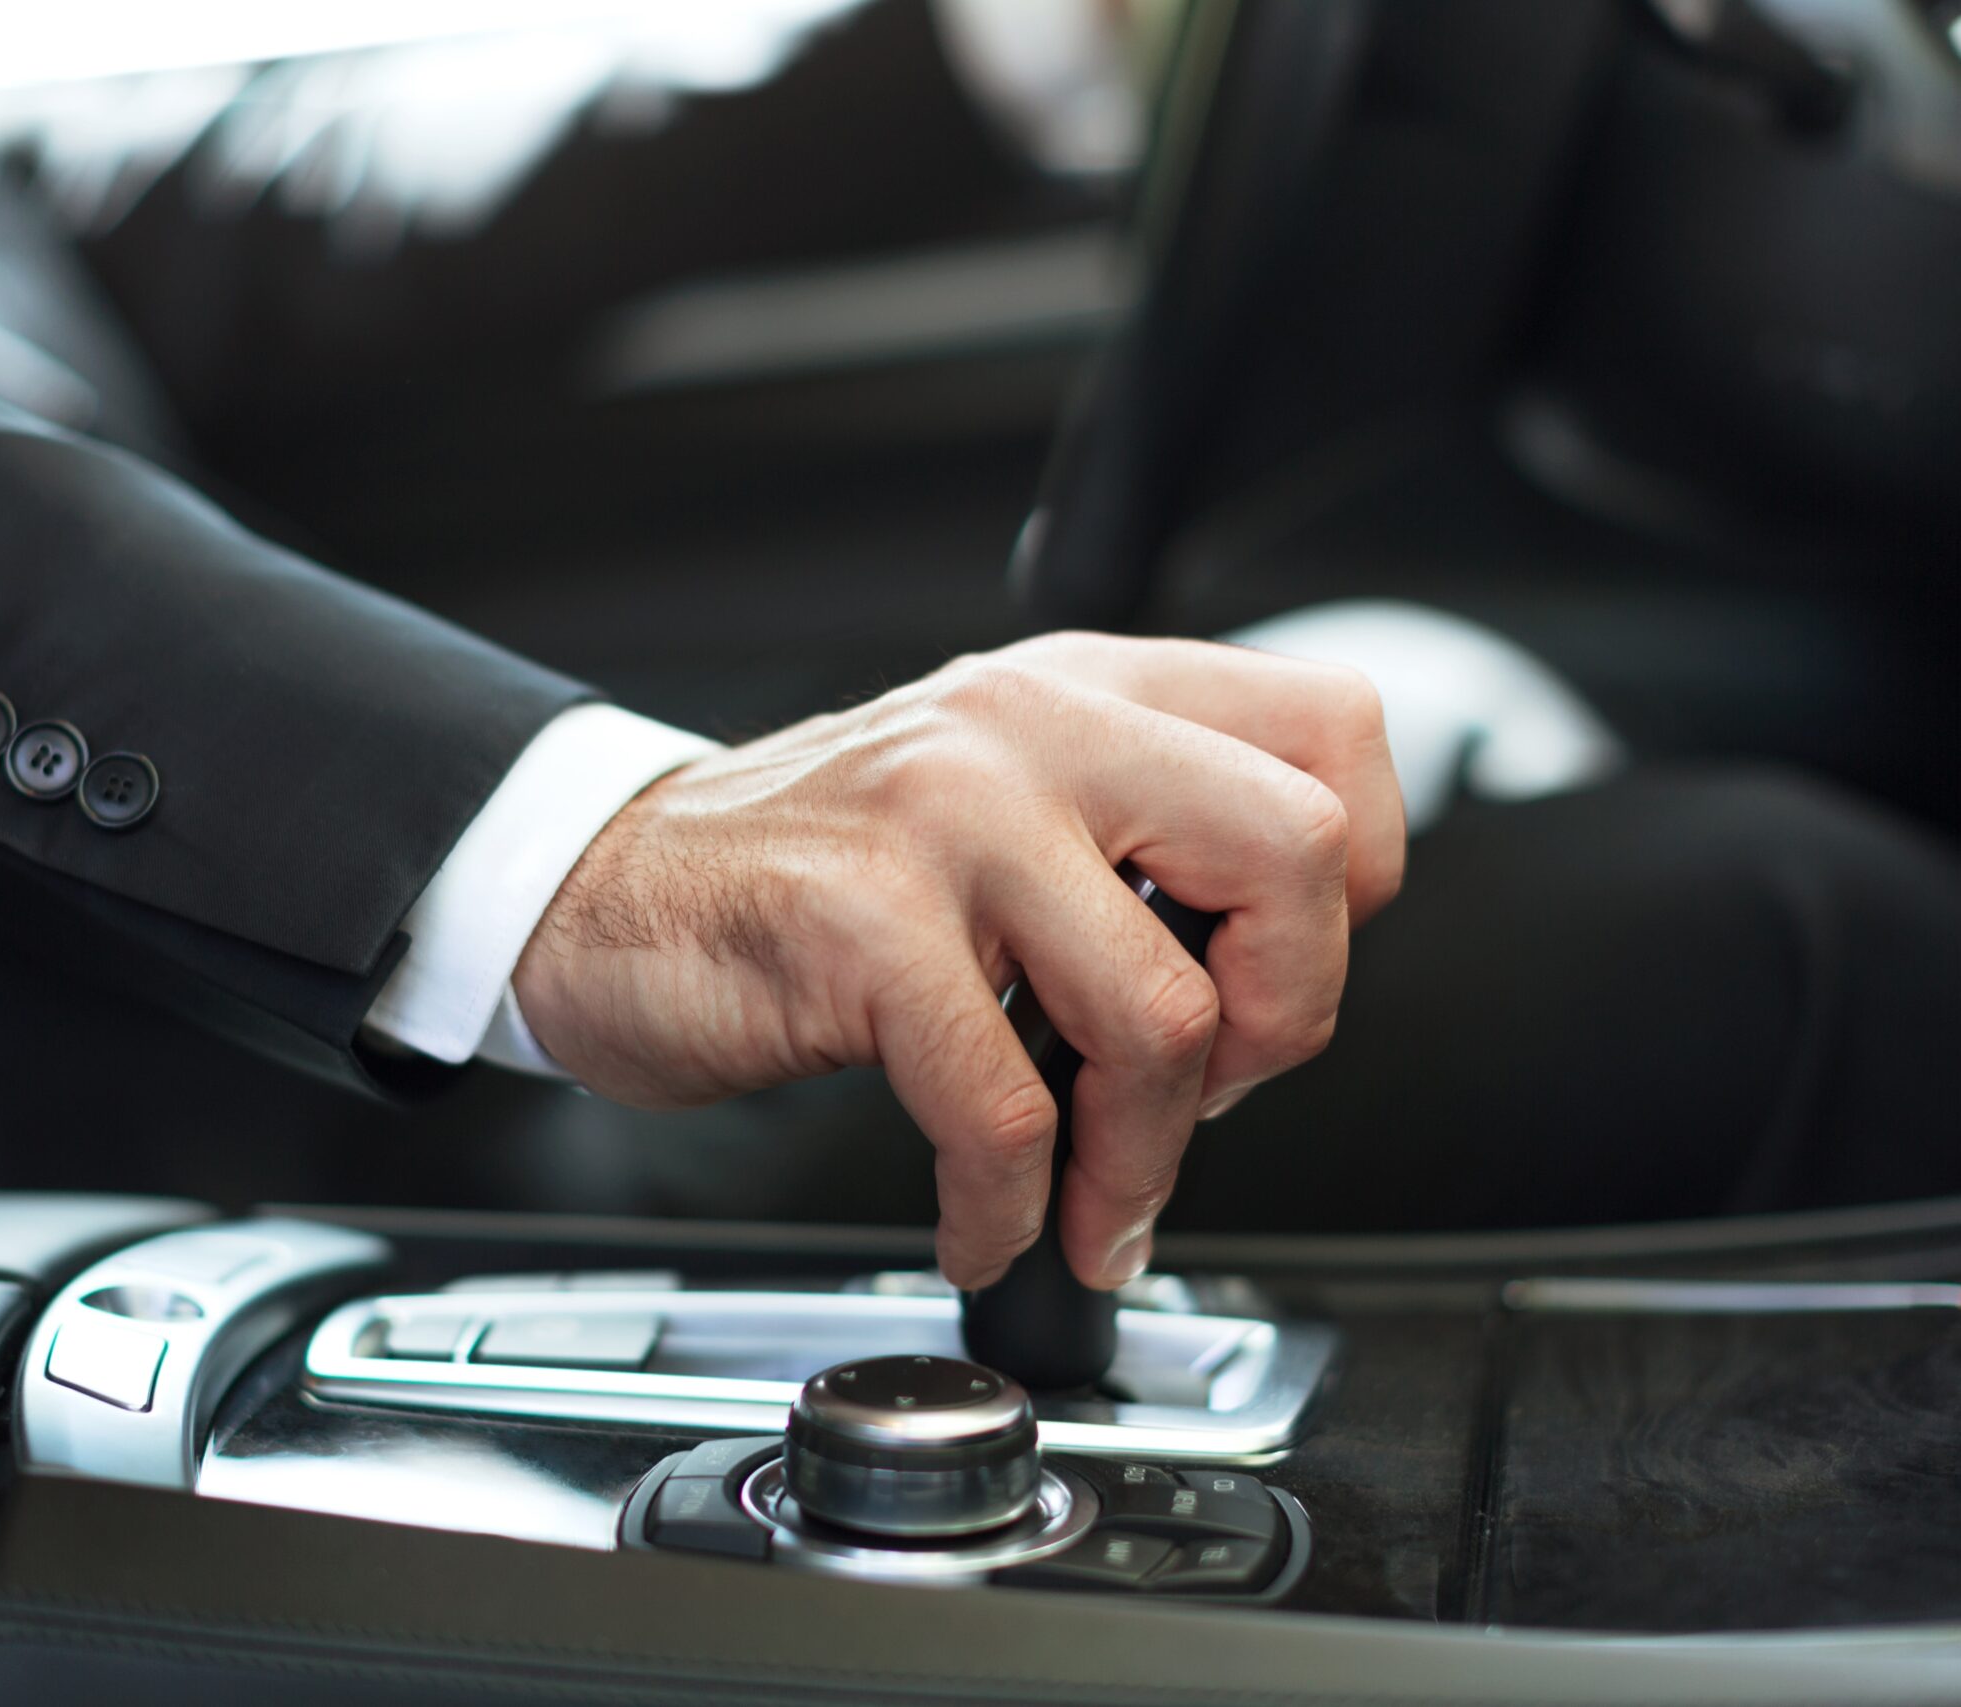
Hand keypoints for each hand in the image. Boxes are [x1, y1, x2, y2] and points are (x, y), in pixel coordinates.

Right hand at [510, 633, 1403, 1288]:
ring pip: (1162, 1010)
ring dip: (1141, 1159)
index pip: (1335, 736)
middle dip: (1289, 1018)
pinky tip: (983, 1219)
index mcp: (1092, 692)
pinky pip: (1007, 1109)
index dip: (1354, 884)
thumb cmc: (812, 872)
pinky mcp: (861, 922)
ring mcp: (947, 815)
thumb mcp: (1000, 804)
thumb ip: (1137, 846)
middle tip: (1213, 1091)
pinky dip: (1012, 1208)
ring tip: (1089, 1199)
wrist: (606, 889)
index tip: (1275, 975)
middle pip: (1297, 851)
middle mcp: (1034, 727)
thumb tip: (1277, 986)